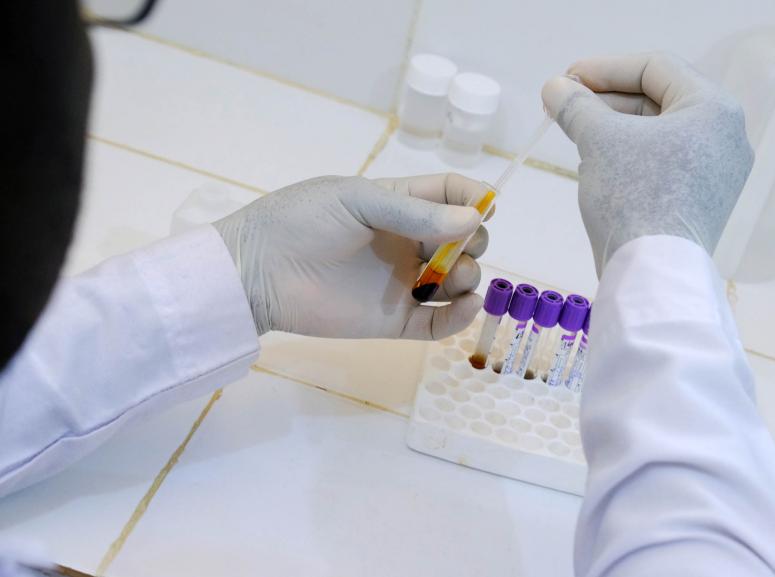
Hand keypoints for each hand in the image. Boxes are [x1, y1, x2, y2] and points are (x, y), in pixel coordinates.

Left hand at [213, 174, 489, 339]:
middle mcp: (407, 242)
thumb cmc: (302, 221)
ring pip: (458, 281)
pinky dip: (460, 317)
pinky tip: (465, 305)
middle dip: (474, 240)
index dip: (474, 198)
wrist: (258, 272)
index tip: (489, 205)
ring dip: (470, 276)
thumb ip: (414, 212)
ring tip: (451, 277)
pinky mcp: (394, 320)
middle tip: (458, 246)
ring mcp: (403, 282)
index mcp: (398, 205)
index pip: (450, 195)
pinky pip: (438, 323)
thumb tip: (472, 219)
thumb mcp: (356, 200)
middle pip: (463, 239)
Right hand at [542, 52, 753, 274]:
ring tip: (574, 134)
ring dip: (610, 128)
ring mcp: (714, 172)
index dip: (604, 68)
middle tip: (562, 106)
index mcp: (712, 109)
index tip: (564, 79)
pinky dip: (626, 157)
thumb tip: (554, 87)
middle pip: (655, 100)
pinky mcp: (698, 200)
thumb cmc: (634, 196)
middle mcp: (722, 136)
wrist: (651, 274)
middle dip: (604, 100)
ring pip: (654, 133)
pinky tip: (594, 164)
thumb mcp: (599, 141)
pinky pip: (659, 163)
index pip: (654, 67)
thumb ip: (576, 106)